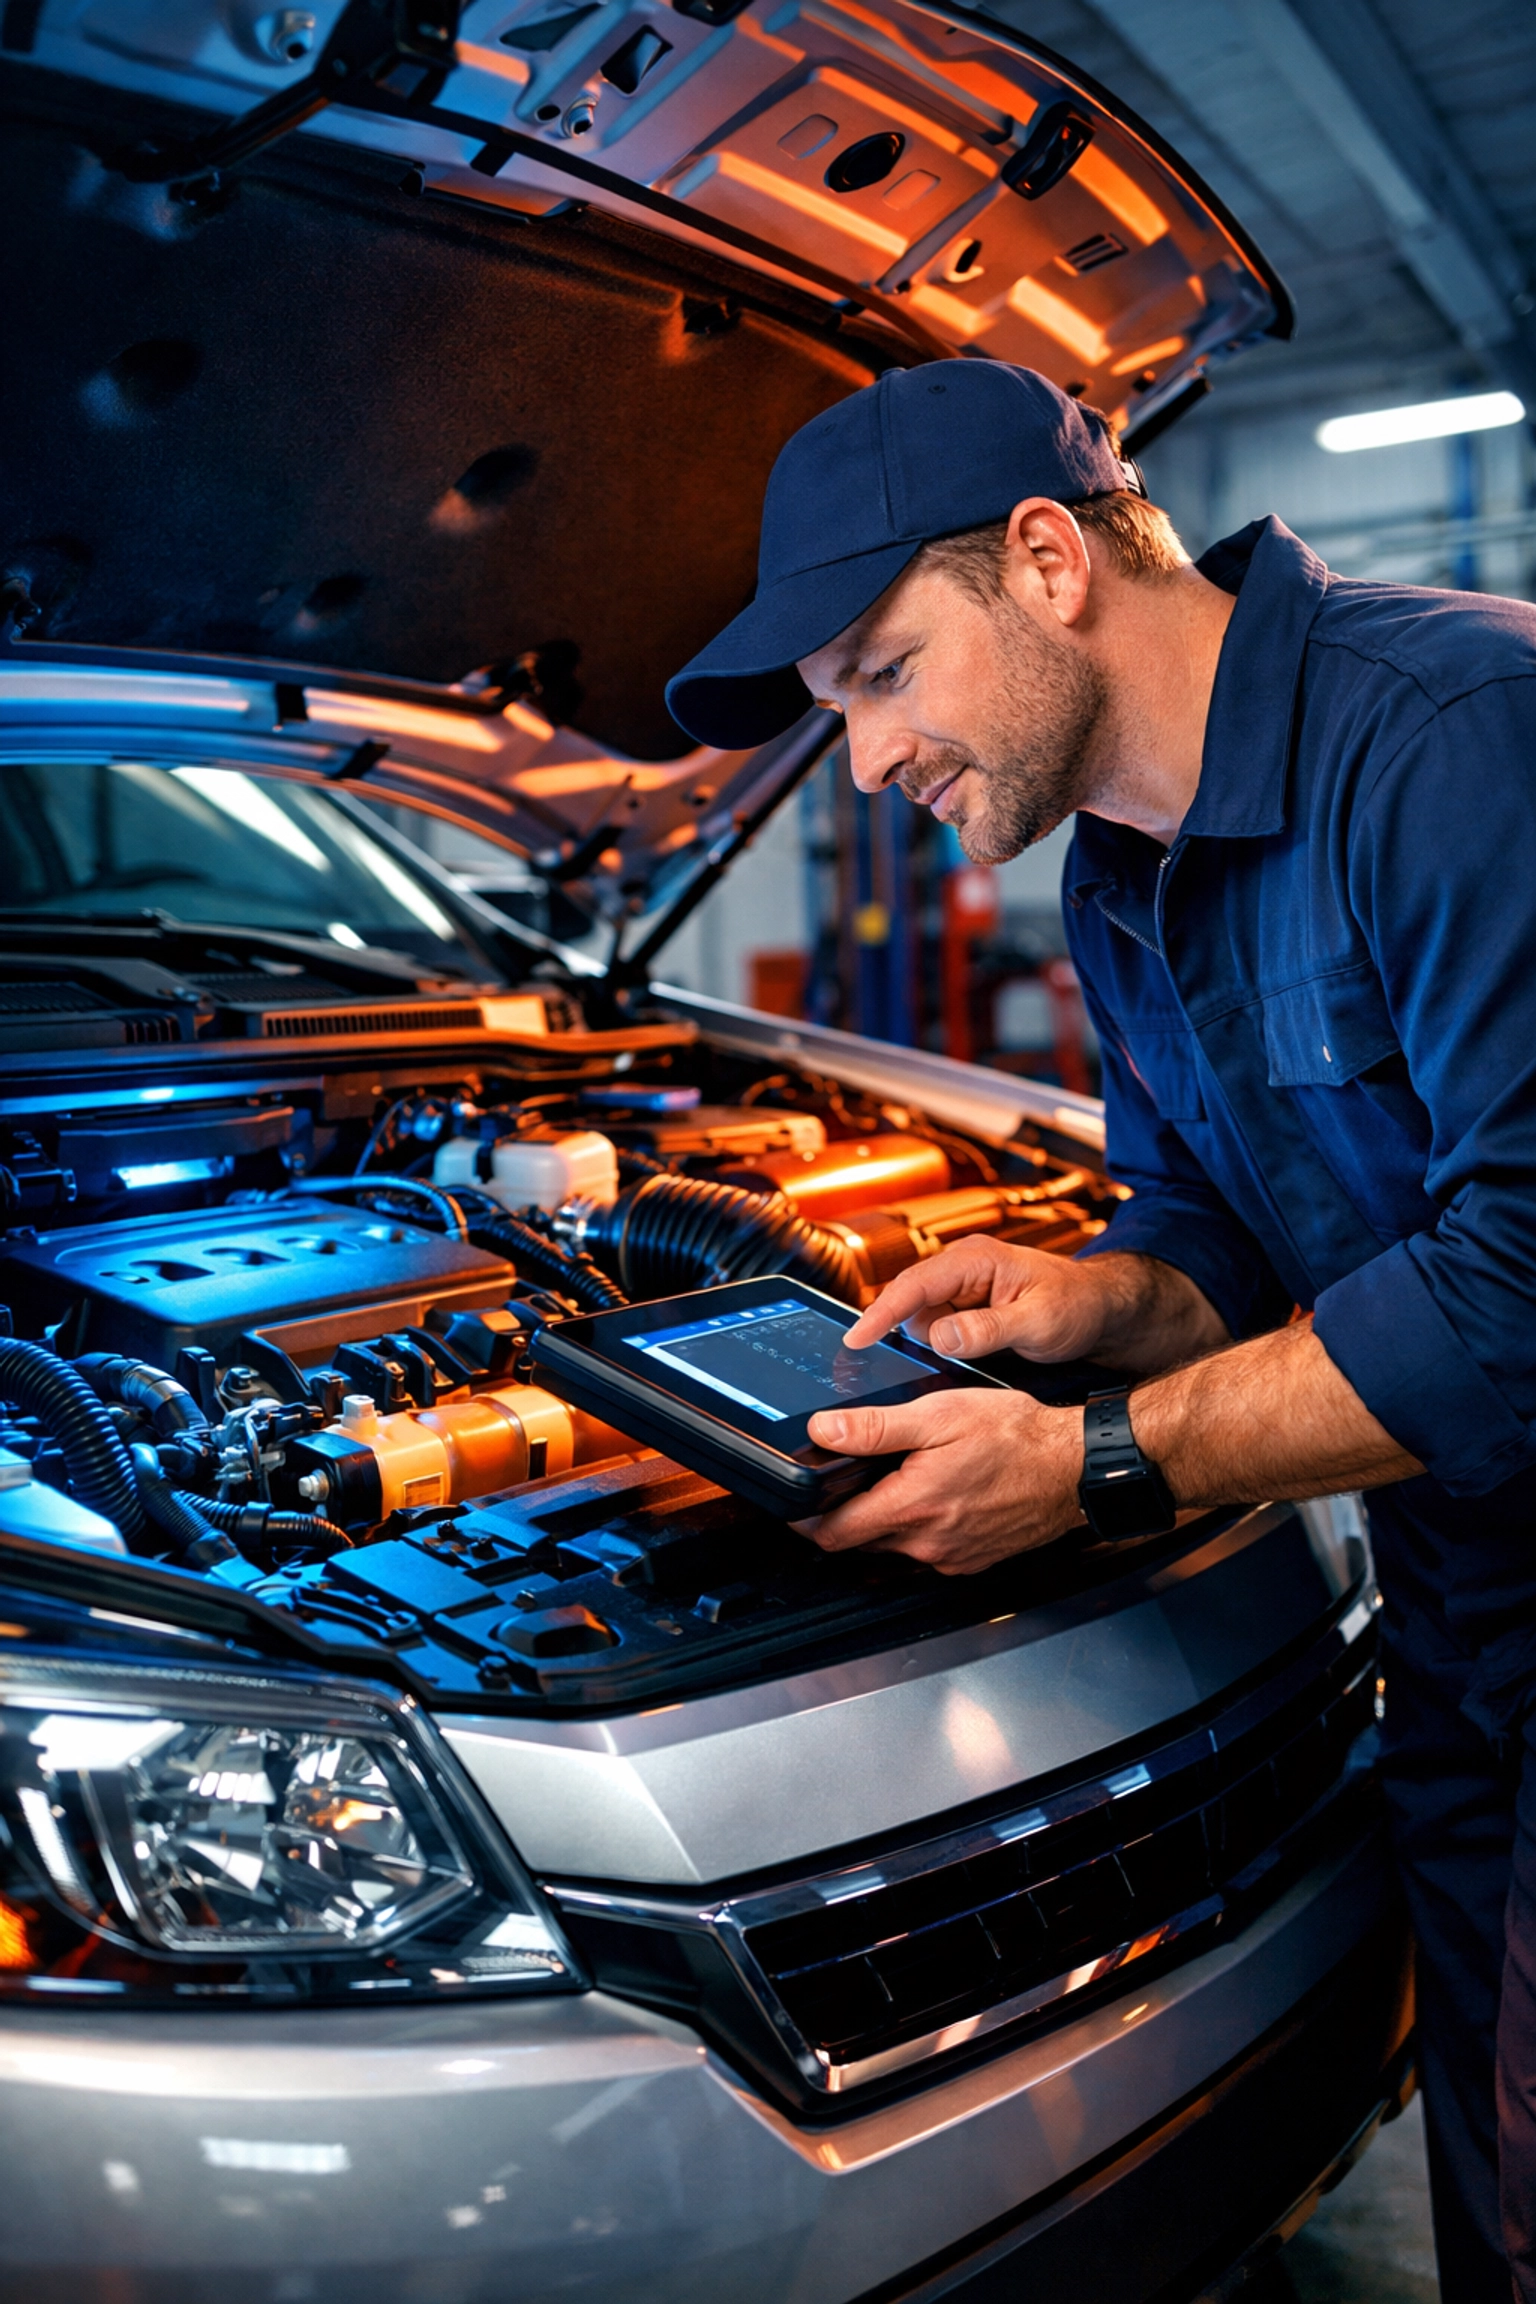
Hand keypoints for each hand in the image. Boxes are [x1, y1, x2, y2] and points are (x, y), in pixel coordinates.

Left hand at [803, 1387, 1083, 1573]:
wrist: (1074, 1467)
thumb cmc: (1016, 1438)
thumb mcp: (939, 1415)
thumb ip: (876, 1428)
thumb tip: (824, 1431)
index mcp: (912, 1507)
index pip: (833, 1535)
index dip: (805, 1521)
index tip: (795, 1505)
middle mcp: (928, 1544)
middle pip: (861, 1541)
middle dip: (846, 1515)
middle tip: (847, 1479)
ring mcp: (951, 1557)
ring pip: (895, 1546)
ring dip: (885, 1520)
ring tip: (897, 1479)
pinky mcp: (972, 1560)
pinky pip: (928, 1550)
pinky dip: (920, 1528)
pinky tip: (937, 1494)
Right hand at [841, 1235, 1110, 1364]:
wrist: (1101, 1308)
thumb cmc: (1076, 1306)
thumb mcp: (1038, 1322)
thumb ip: (988, 1330)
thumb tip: (939, 1337)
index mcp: (977, 1259)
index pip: (916, 1284)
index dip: (882, 1313)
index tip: (857, 1339)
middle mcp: (964, 1266)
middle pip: (910, 1298)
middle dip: (898, 1330)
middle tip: (886, 1363)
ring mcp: (964, 1285)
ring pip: (921, 1316)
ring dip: (929, 1341)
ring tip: (964, 1356)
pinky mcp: (966, 1303)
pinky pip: (936, 1323)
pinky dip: (940, 1343)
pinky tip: (960, 1356)